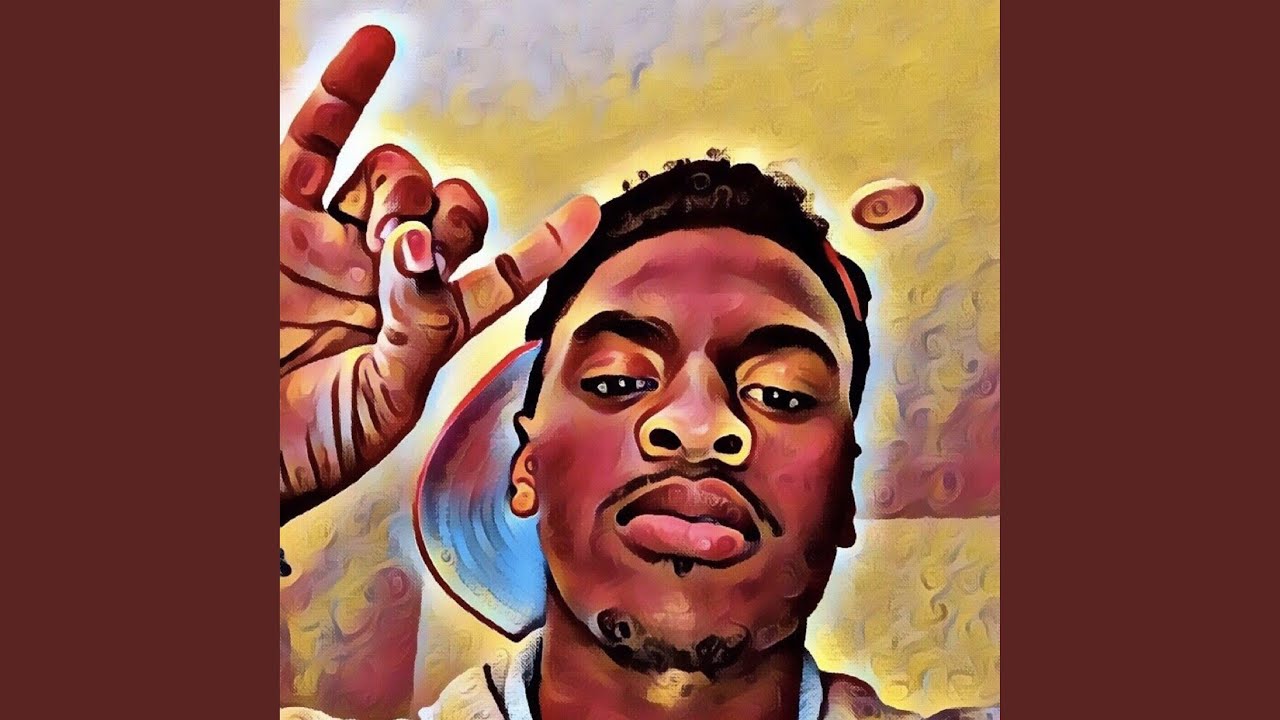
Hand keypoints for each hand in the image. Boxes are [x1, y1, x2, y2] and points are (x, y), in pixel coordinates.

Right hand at [279, 26, 600, 523]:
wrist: (233, 447)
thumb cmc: (306, 444)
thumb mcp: (383, 398)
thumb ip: (420, 324)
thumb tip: (421, 251)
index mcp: (423, 324)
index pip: (498, 277)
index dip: (543, 245)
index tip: (585, 215)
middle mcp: (384, 276)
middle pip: (448, 211)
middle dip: (449, 217)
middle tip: (410, 257)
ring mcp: (331, 240)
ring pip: (395, 176)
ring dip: (404, 186)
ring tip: (377, 231)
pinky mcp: (276, 215)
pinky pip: (314, 139)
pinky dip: (345, 92)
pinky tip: (375, 49)